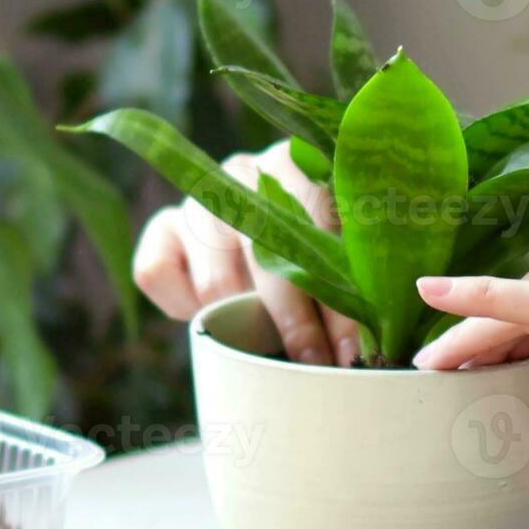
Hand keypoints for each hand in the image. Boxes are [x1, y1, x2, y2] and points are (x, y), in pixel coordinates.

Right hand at [132, 140, 360, 365]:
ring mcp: (197, 201)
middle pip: (264, 255)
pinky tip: (209, 314)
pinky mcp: (161, 229)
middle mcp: (242, 175)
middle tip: (314, 361)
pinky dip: (183, 306)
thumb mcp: (340, 257)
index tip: (355, 345)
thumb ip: (353, 278)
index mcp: (296, 166)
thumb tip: (371, 338)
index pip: (318, 225)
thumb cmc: (311, 257)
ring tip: (262, 342)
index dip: (337, 293)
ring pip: (214, 279)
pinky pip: (157, 274)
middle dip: (295, 320)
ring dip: (240, 321)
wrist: (254, 254)